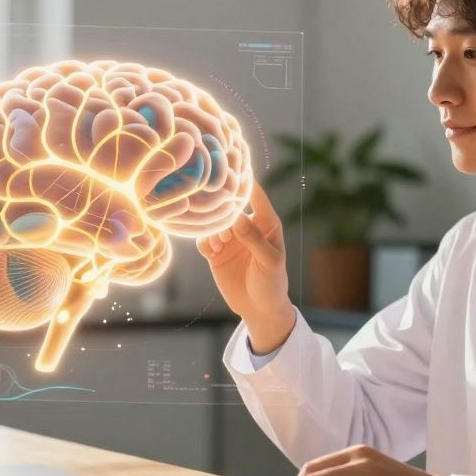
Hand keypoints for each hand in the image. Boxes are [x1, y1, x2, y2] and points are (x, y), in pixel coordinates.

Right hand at [196, 182, 294, 353]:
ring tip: (220, 243)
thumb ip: (254, 239)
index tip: (229, 166)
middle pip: (228, 204)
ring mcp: (229, 238)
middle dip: (220, 207)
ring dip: (212, 227)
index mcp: (266, 222)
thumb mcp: (269, 261)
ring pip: (212, 220)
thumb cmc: (272, 283)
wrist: (259, 309)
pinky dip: (204, 242)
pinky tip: (212, 253)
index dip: (243, 179)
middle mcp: (246, 225)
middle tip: (218, 216)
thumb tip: (238, 217)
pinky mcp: (216, 252)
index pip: (254, 194)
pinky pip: (203, 239)